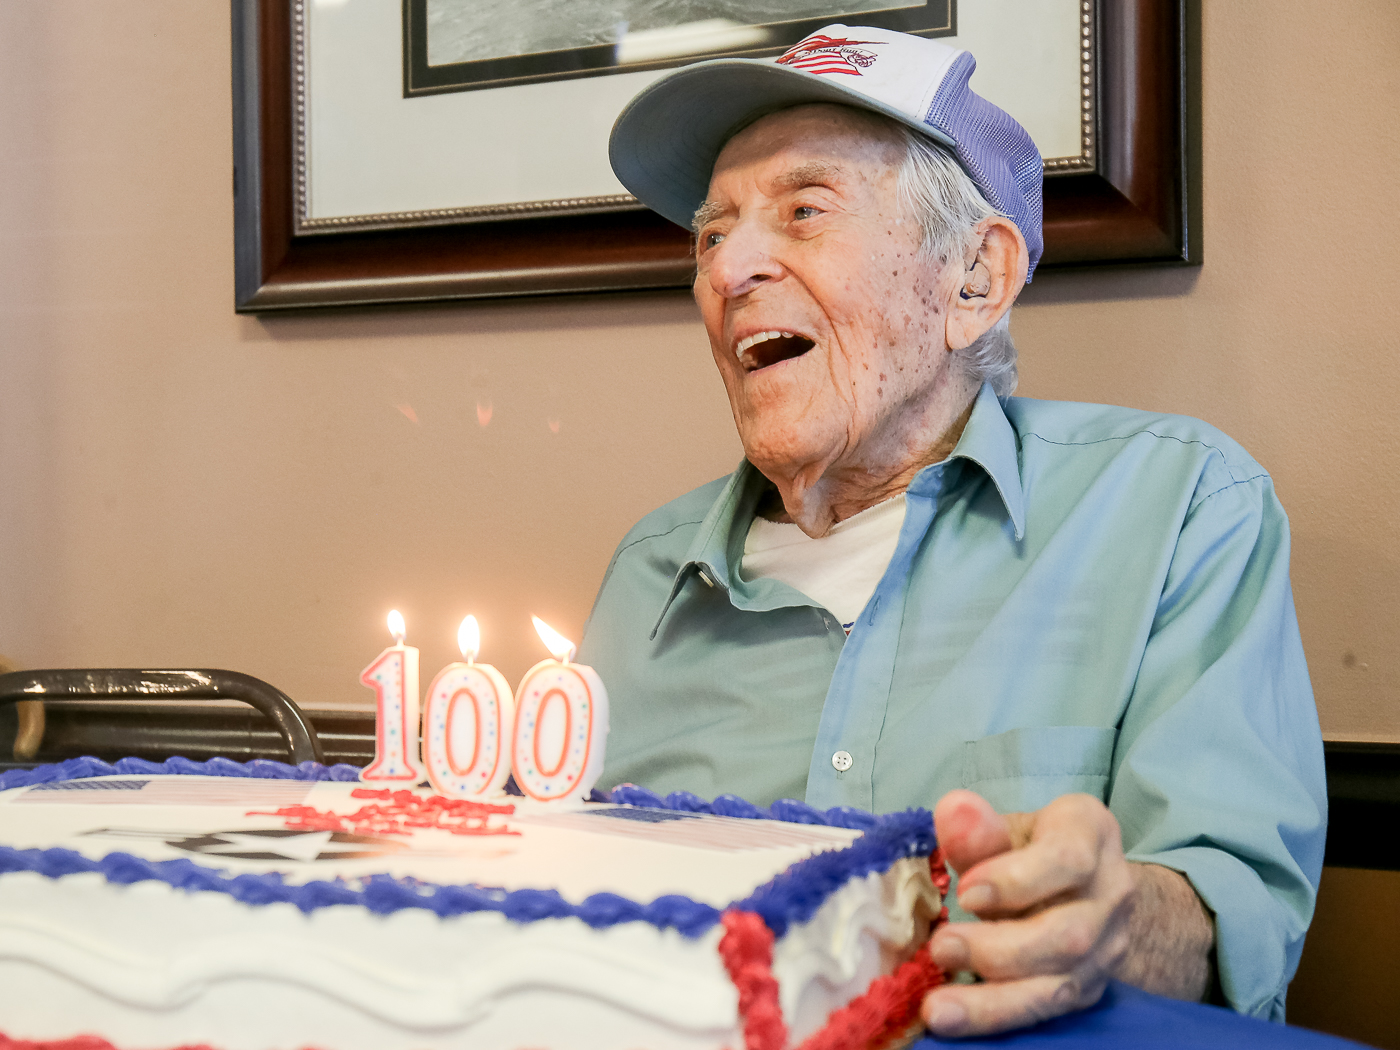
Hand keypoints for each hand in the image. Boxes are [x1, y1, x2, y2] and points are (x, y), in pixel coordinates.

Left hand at [920, 790, 1137, 1036]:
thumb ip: (977, 828)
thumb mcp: (1006, 826)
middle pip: (1068, 935)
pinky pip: (1048, 1011)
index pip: (1068, 860)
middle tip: (941, 948)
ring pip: (1060, 985)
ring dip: (995, 1001)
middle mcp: (1112, 893)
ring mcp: (1107, 947)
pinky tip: (958, 1022)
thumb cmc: (1029, 846)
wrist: (1083, 886)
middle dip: (1000, 950)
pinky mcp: (1089, 988)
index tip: (966, 893)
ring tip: (939, 1008)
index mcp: (1091, 833)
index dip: (1017, 880)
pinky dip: (999, 1018)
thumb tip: (953, 810)